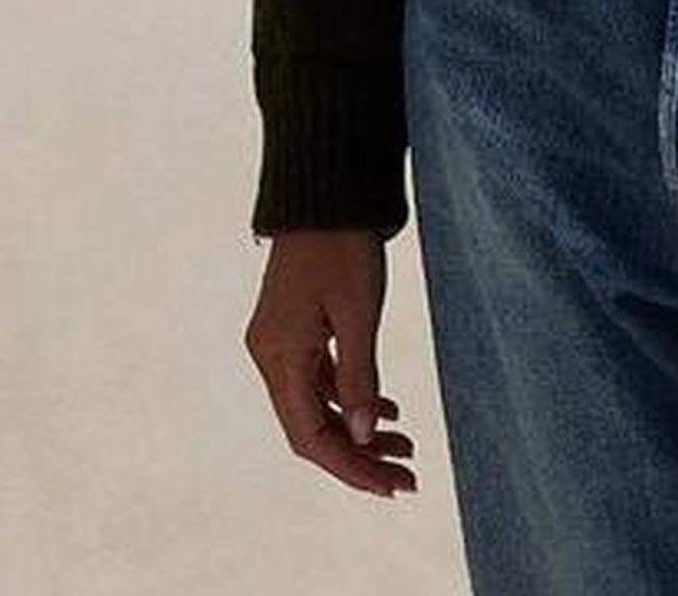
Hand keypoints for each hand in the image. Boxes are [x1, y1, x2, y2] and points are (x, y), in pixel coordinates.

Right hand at [244, 228, 417, 496]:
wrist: (327, 190)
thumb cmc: (343, 244)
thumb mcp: (359, 311)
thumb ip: (359, 376)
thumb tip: (359, 438)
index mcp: (279, 355)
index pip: (310, 437)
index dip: (350, 468)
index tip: (391, 487)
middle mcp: (270, 355)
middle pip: (311, 429)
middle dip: (358, 457)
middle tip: (406, 476)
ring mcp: (279, 342)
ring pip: (316, 406)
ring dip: (357, 431)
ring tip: (405, 446)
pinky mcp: (293, 328)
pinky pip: (318, 380)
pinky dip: (349, 398)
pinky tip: (384, 410)